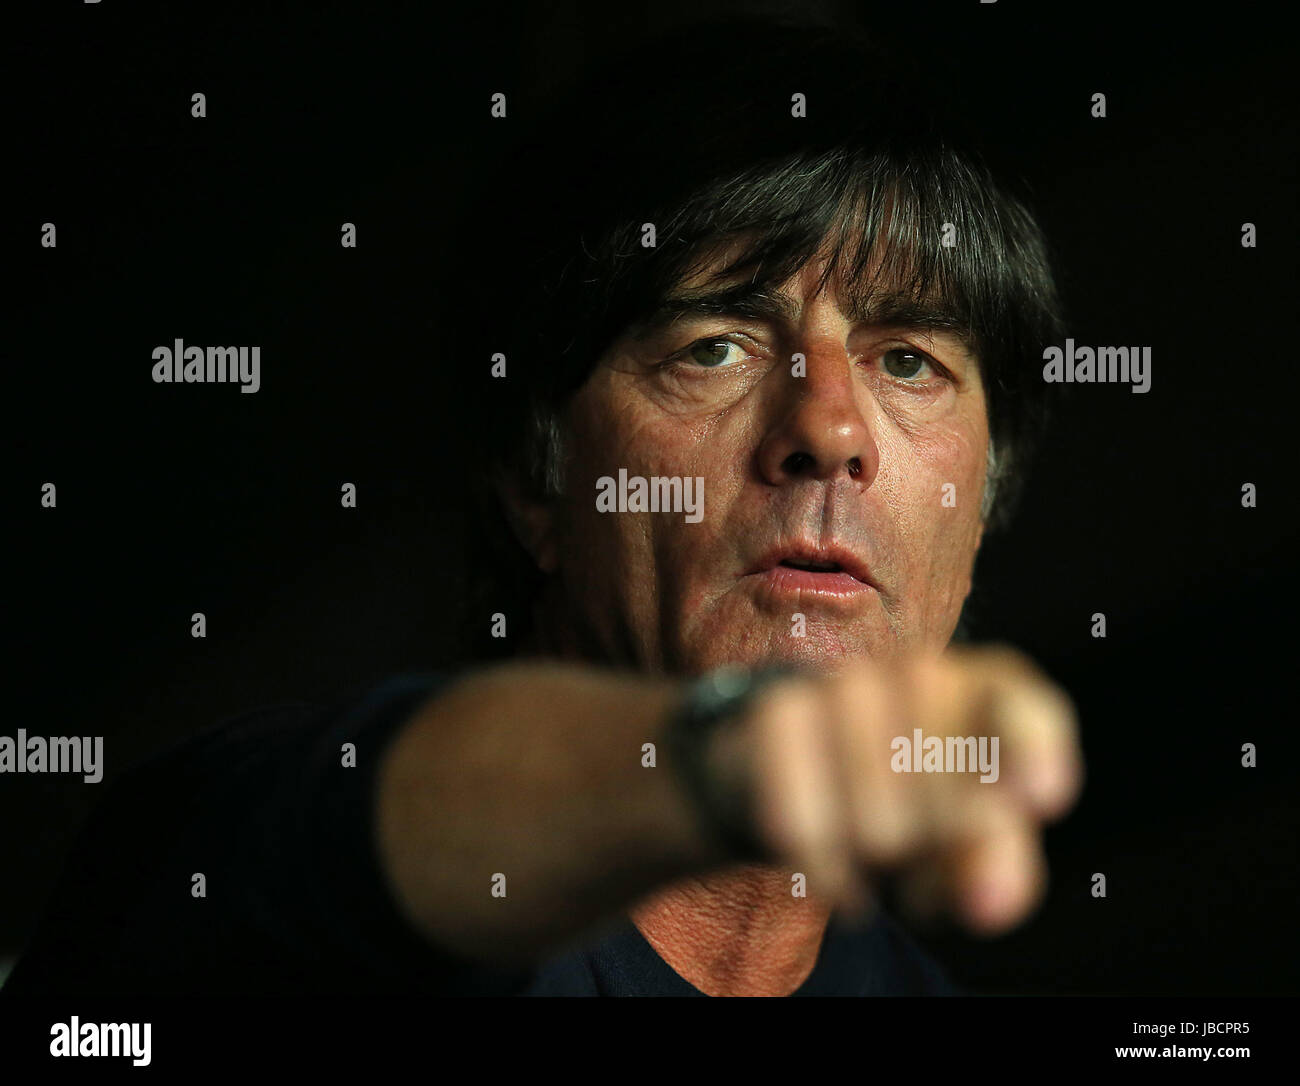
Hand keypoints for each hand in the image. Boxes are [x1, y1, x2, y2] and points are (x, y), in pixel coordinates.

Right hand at [729, 644, 1083, 933]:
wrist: (806, 765)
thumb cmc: (915, 795)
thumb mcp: (970, 834)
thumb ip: (997, 862)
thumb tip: (987, 904)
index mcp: (992, 690)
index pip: (1024, 711)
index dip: (1035, 751)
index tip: (1040, 799)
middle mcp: (924, 672)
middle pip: (950, 805)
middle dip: (936, 854)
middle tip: (922, 850)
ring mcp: (847, 682)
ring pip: (877, 821)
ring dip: (875, 859)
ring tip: (874, 846)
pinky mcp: (780, 711)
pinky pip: (805, 823)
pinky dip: (823, 866)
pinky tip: (833, 869)